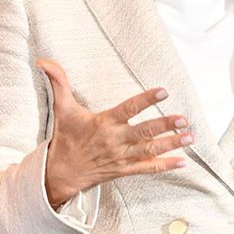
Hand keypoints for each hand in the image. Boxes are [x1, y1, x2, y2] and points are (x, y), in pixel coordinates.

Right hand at [40, 59, 191, 206]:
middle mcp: (115, 141)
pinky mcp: (125, 170)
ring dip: (171, 144)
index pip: (128, 109)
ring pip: (150, 150)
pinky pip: (148, 168)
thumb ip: (58, 82)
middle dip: (165, 126)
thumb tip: (44, 61)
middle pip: (144, 132)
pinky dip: (165, 165)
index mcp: (104, 123)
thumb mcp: (61, 108)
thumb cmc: (66, 138)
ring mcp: (122, 157)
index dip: (146, 100)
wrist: (61, 173)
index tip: (163, 91)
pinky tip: (183, 160)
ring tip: (190, 136)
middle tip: (184, 119)